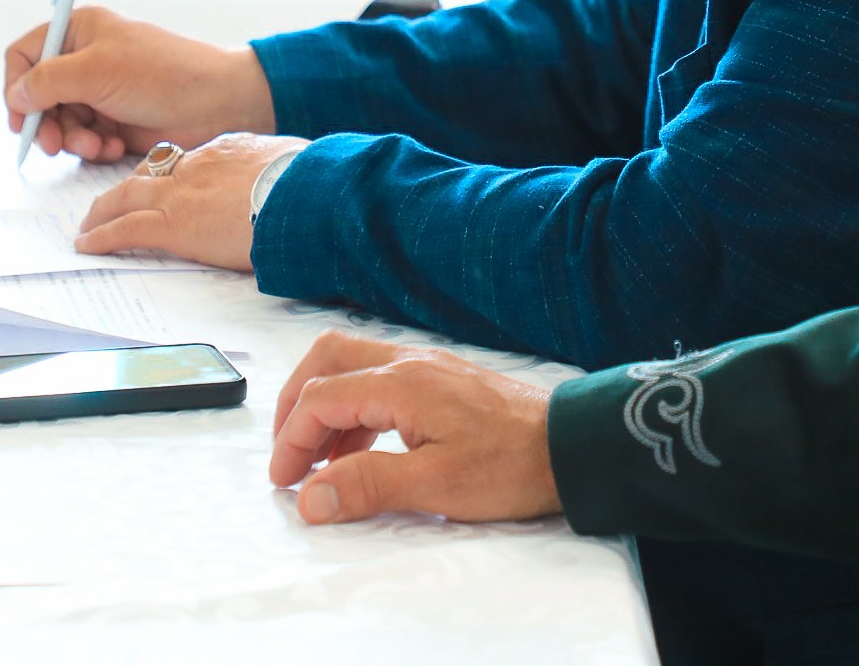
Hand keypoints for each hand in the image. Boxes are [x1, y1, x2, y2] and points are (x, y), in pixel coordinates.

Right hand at [2, 6, 276, 162]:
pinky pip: (84, 138)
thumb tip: (15, 96)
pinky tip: (114, 147)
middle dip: (45, 123)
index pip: (25, 55)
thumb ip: (47, 81)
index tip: (20, 117)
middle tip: (53, 146)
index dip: (16, 86)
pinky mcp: (114, 119)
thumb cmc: (163, 74)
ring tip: (97, 145)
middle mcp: (85, 59)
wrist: (215, 103)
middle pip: (39, 96)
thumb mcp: (96, 71)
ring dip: (73, 139)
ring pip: (60, 122)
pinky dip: (93, 146)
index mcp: (79, 31)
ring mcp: (100, 91)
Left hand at [74, 132, 305, 271]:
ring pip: (127, 196)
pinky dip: (102, 237)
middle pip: (149, 171)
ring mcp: (183, 193)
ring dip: (102, 211)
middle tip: (110, 200)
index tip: (162, 183)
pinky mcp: (175, 225)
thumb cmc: (312, 183)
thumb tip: (291, 179)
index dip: (170, 173)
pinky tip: (87, 245)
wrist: (305, 195)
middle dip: (127, 187)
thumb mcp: (295, 164)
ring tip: (87, 224)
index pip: (188, 160)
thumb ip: (281, 171)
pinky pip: (126, 229)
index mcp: (228, 150)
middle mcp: (198, 165)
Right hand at [268, 331, 562, 525]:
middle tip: (289, 453)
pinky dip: (359, 411)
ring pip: (355, 367)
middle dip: (296, 403)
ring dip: (328, 408)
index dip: (292, 440)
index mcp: (401, 383)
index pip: (320, 397)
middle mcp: (411, 363)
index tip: (285, 482)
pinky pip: (382, 381)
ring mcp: (429, 368)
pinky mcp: (445, 381)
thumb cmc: (513, 464)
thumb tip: (310, 498)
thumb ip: (368, 486)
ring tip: (324, 463)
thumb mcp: (436, 485)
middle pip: (328, 359)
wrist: (572, 446)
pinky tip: (366, 451)